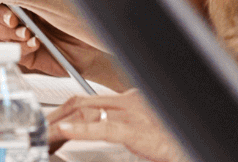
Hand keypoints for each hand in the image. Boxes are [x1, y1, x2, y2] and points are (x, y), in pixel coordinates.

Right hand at [0, 6, 122, 90]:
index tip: (10, 2)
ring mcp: (22, 36)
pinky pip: (13, 51)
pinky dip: (21, 47)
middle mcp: (22, 16)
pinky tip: (35, 43)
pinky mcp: (27, 55)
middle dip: (1, 16)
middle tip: (14, 20)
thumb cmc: (87, 20)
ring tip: (27, 33)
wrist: (95, 49)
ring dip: (10, 33)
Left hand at [48, 92, 186, 161]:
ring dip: (61, 123)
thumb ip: (124, 124)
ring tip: (45, 132)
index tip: (52, 120)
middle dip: (57, 114)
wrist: (197, 141)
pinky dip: (81, 129)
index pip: (89, 98)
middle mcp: (130, 99)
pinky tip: (66, 131)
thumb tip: (102, 126)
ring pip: (87, 111)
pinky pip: (104, 127)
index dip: (66, 109)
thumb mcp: (144, 128)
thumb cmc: (173, 138)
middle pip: (82, 101)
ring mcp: (133, 112)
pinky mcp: (136, 129)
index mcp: (132, 98)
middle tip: (40, 127)